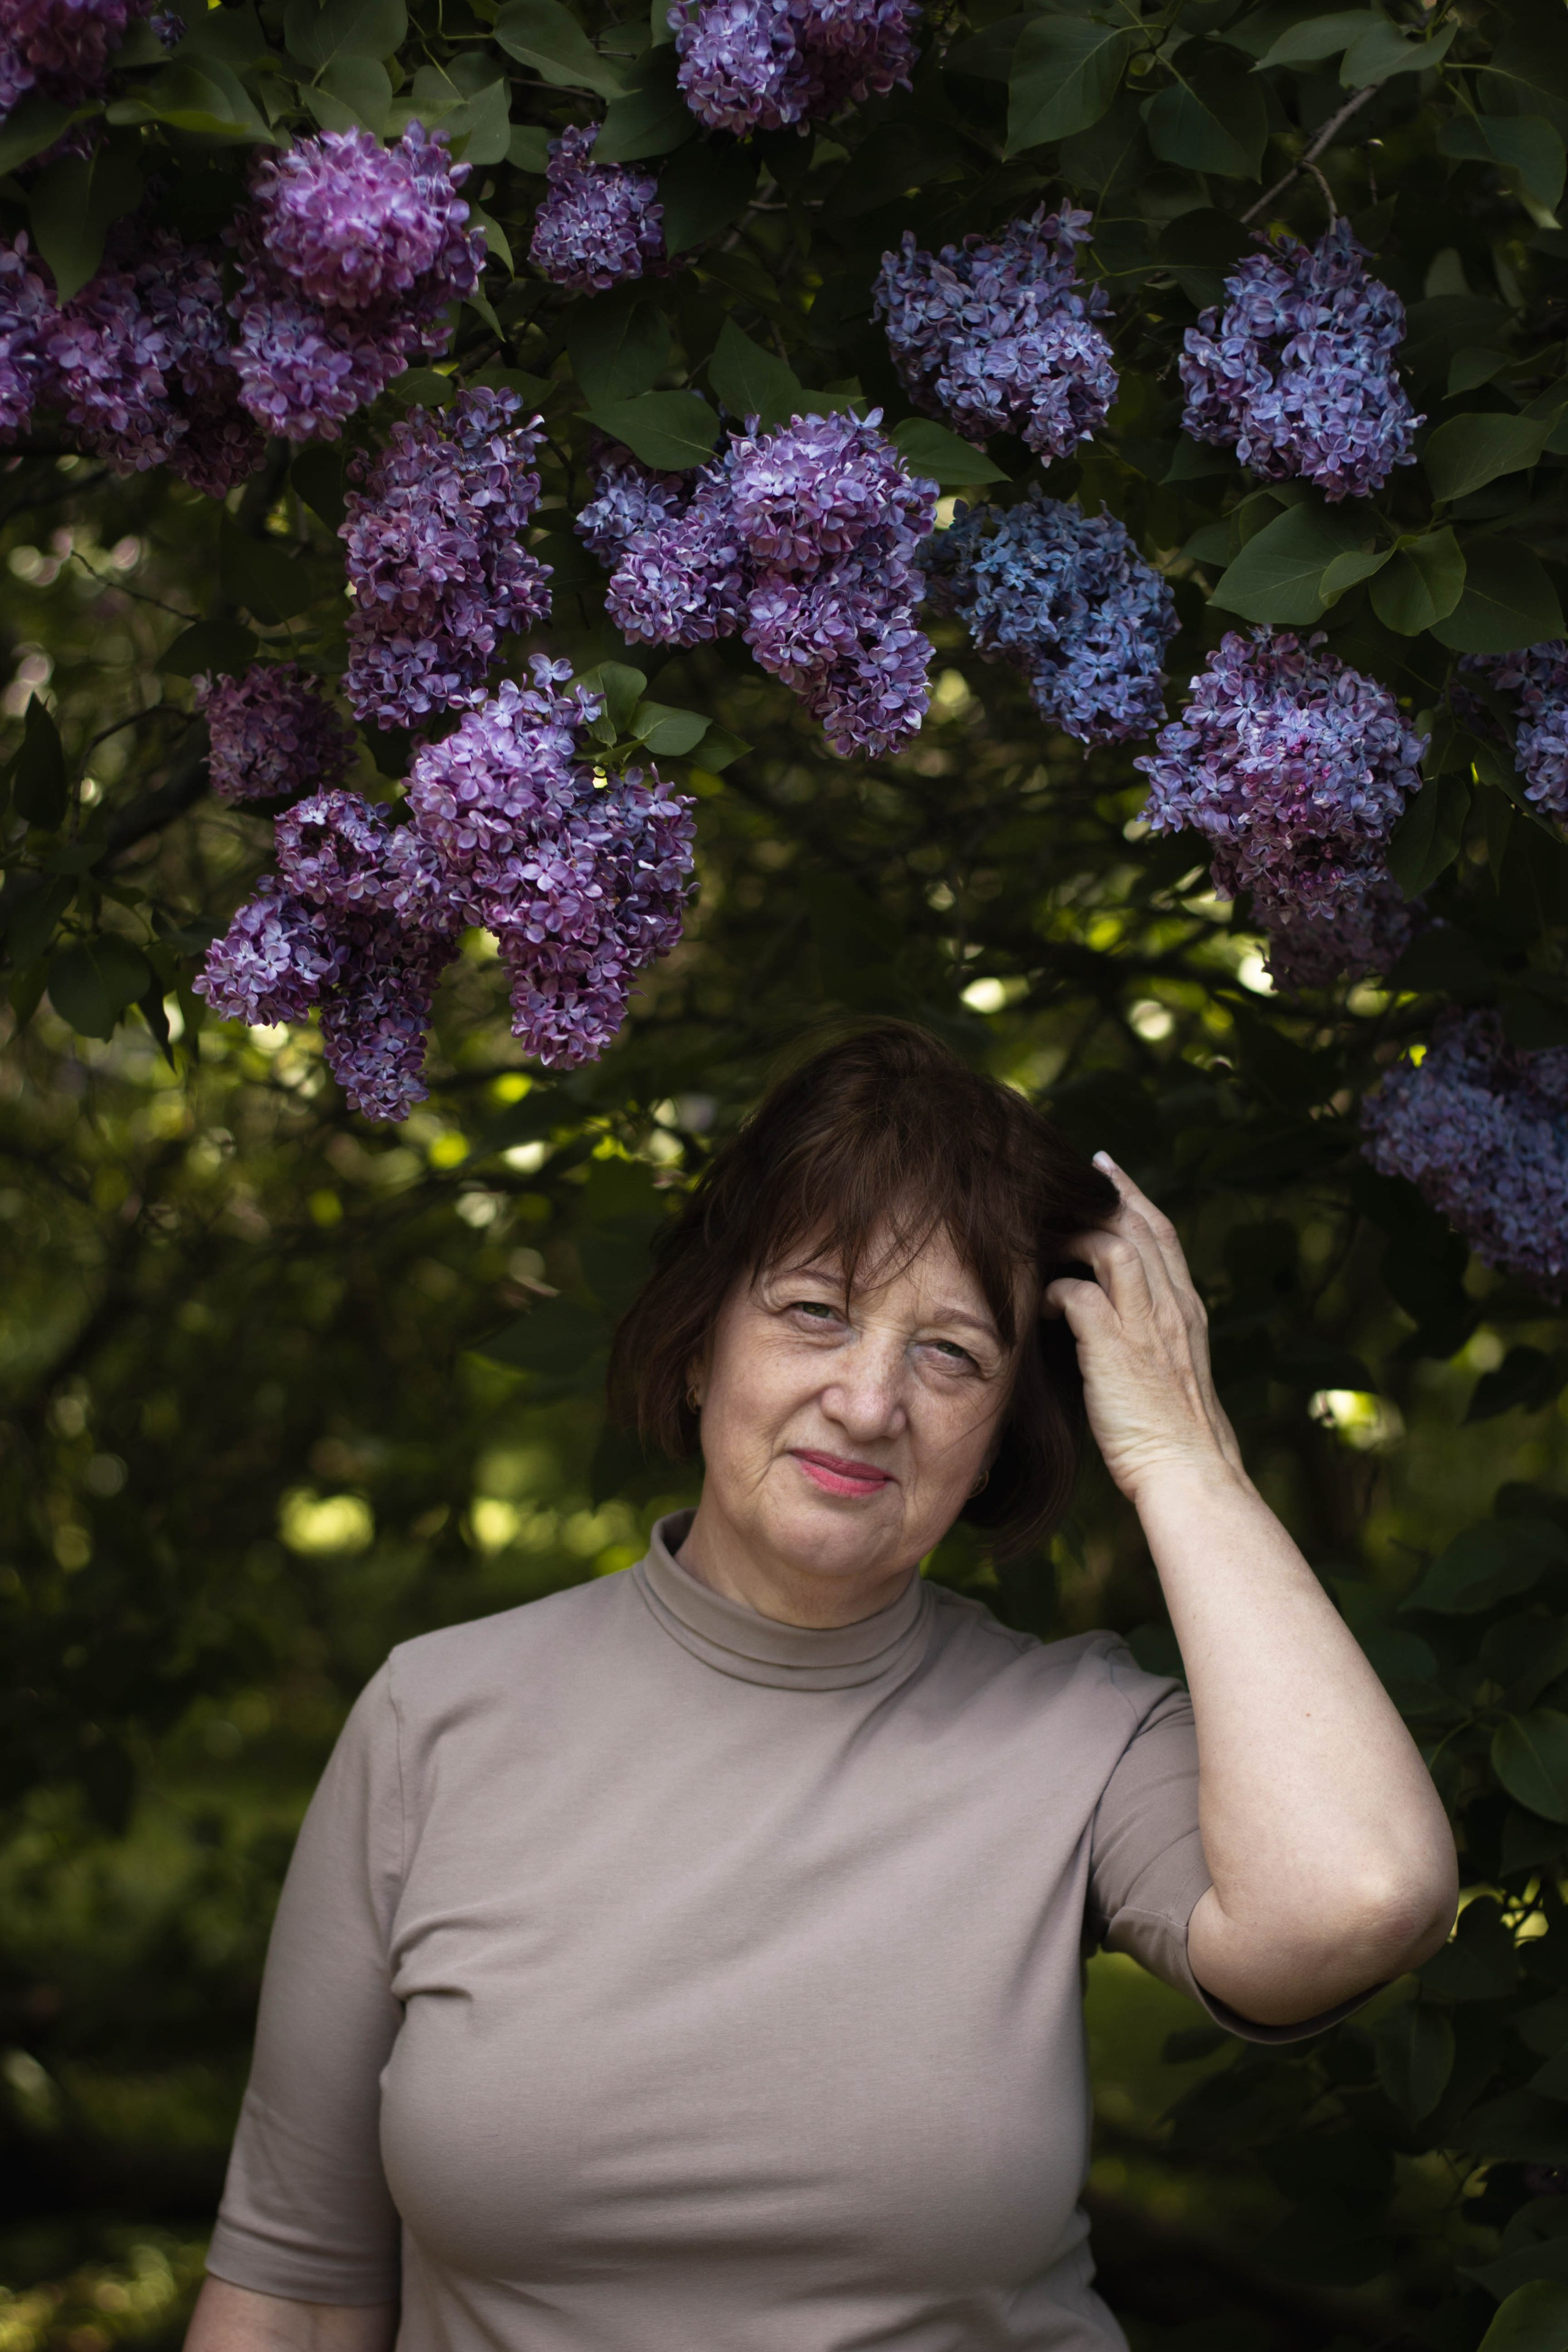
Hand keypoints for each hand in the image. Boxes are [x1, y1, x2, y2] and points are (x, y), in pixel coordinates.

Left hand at [1042, 1154, 1244, 1504]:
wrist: (1188, 1470)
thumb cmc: (1169, 1431)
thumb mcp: (1168, 1367)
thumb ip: (1148, 1331)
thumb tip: (1107, 1310)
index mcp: (1186, 1310)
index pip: (1162, 1233)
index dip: (1133, 1196)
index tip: (1106, 1171)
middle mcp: (1171, 1308)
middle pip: (1140, 1226)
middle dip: (1104, 1194)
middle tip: (1069, 1176)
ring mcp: (1146, 1327)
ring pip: (1115, 1247)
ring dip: (1076, 1238)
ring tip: (1049, 1245)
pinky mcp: (1115, 1350)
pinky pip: (1080, 1295)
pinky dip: (1057, 1291)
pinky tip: (1043, 1305)